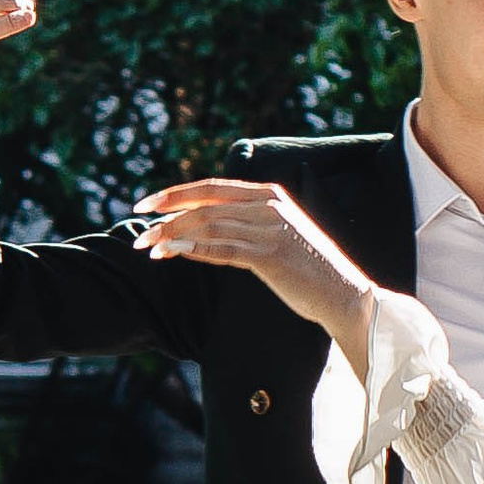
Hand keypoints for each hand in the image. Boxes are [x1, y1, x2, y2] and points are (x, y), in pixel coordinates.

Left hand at [132, 179, 377, 371]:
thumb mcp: (278, 237)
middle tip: (138, 224)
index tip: (147, 203)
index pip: (213, 187)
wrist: (345, 296)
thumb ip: (246, 225)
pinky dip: (191, 249)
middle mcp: (270, 206)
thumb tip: (203, 230)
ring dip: (171, 235)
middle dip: (166, 214)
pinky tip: (169, 253)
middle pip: (205, 203)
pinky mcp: (270, 255)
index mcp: (270, 196)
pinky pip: (222, 249)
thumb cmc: (309, 272)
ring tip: (146, 246)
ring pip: (208, 225)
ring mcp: (270, 229)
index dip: (176, 193)